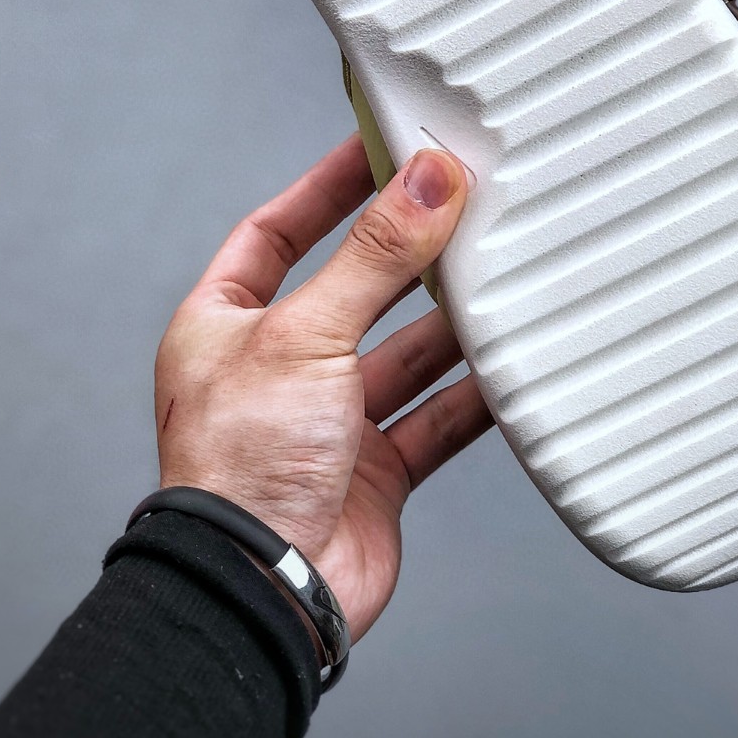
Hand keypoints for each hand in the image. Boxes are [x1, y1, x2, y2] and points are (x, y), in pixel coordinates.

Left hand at [154, 133, 491, 641]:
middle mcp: (277, 369)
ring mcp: (329, 422)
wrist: (265, 591)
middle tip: (462, 202)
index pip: (276, 232)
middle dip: (406, 253)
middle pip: (354, 288)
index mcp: (226, 326)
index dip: (327, 188)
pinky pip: (437, 417)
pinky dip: (474, 393)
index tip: (380, 146)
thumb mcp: (305, 334)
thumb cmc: (242, 467)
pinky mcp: (376, 470)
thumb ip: (374, 257)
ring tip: (499, 272)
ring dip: (449, 322)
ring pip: (404, 353)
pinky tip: (511, 363)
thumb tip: (426, 181)